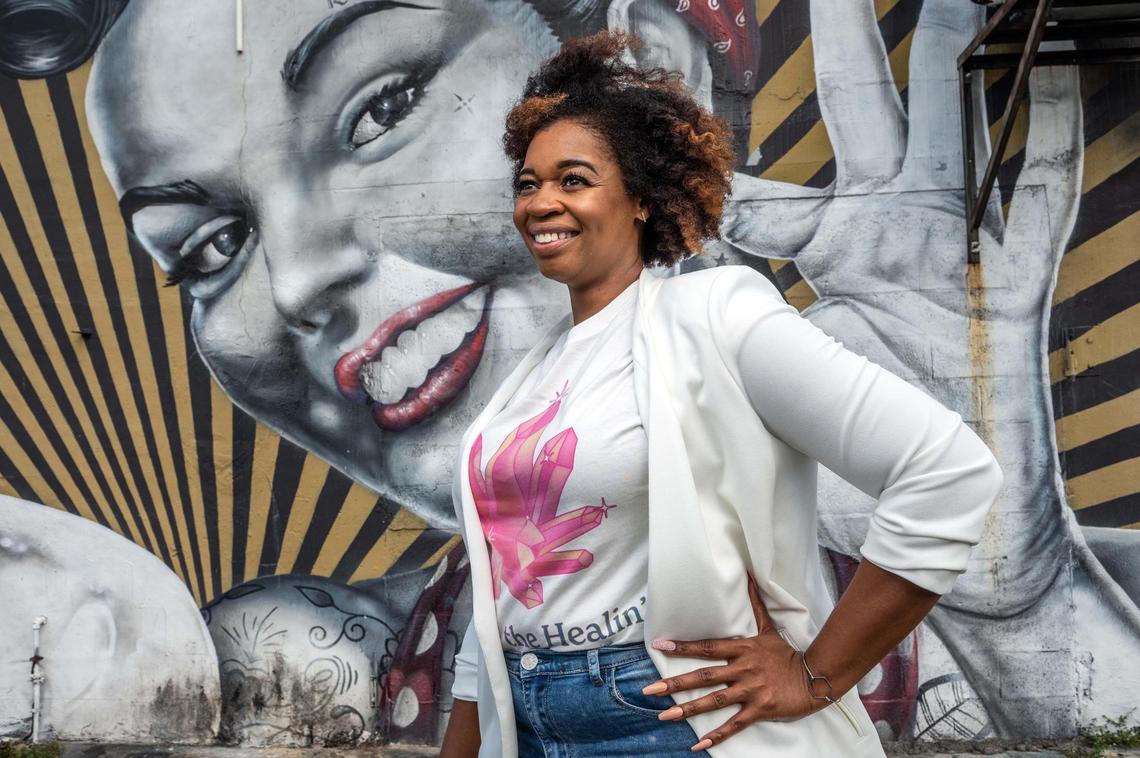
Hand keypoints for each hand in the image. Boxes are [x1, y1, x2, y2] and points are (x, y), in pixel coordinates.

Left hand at [642, 576, 821, 750]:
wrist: (814, 677)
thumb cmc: (787, 655)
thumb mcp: (769, 629)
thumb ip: (755, 606)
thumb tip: (749, 578)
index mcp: (742, 649)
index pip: (706, 647)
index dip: (683, 647)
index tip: (659, 646)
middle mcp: (743, 668)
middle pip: (703, 675)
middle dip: (675, 683)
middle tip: (650, 690)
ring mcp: (751, 689)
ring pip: (714, 700)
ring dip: (688, 710)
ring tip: (664, 716)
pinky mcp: (760, 708)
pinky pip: (734, 724)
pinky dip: (717, 735)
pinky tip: (698, 744)